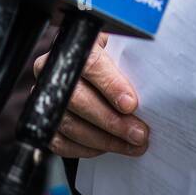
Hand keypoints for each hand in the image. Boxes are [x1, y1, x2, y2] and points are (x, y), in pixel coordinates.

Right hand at [33, 31, 149, 159]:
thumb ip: (130, 58)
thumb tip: (151, 78)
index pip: (90, 64)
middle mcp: (52, 70)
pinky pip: (61, 141)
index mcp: (74, 46)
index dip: (110, 85)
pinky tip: (109, 147)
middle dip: (112, 121)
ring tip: (131, 145)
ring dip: (104, 140)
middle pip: (78, 99)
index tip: (131, 104)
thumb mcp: (121, 46)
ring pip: (70, 124)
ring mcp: (46, 96)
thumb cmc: (112, 55)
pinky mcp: (44, 120)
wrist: (93, 68)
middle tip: (138, 133)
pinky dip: (87, 148)